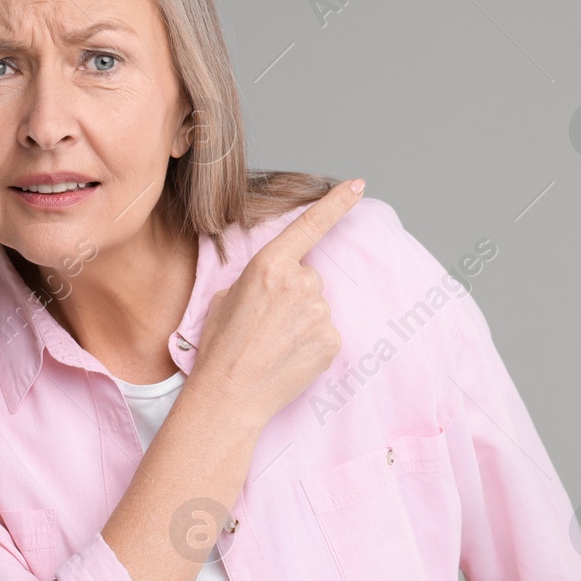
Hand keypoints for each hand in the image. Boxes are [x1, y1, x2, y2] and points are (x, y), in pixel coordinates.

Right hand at [187, 178, 363, 429]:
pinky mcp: (332, 340)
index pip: (310, 226)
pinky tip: (289, 357)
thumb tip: (280, 282)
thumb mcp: (228, 297)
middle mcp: (300, 283)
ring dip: (302, 321)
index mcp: (269, 266)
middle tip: (267, 323)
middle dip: (293, 295)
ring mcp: (320, 312)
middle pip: (309, 278)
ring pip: (318, 307)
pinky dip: (312, 343)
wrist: (229, 395)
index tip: (359, 185)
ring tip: (274, 344)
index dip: (337, 203)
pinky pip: (326, 332)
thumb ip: (261, 279)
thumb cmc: (221, 346)